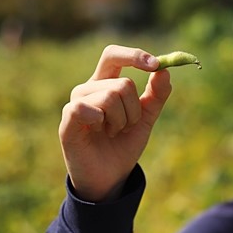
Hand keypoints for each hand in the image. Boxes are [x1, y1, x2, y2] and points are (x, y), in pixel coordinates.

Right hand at [58, 45, 171, 201]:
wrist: (111, 177)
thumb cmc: (123, 145)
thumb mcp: (145, 118)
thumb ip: (156, 94)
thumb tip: (165, 70)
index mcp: (105, 84)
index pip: (113, 55)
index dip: (134, 55)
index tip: (155, 65)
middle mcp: (88, 88)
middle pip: (122, 83)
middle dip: (134, 109)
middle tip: (127, 126)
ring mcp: (76, 103)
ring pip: (110, 96)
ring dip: (121, 121)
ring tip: (113, 133)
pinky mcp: (67, 120)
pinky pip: (85, 108)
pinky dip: (101, 121)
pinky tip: (98, 132)